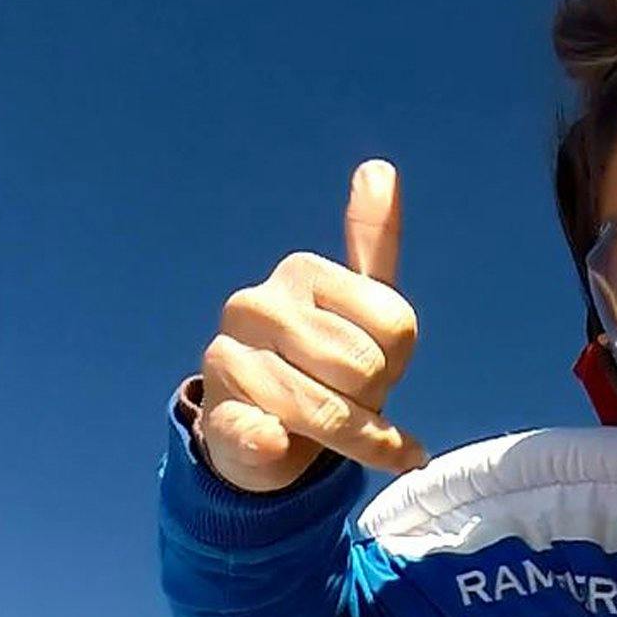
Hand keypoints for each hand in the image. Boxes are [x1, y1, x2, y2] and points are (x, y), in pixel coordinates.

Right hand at [197, 160, 425, 490]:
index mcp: (300, 270)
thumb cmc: (324, 361)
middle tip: (347, 394)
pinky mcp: (217, 419)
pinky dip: (277, 448)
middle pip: (368, 369)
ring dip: (351, 437)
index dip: (399, 359)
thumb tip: (380, 168)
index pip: (398, 326)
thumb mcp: (359, 300)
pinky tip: (280, 445)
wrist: (265, 432)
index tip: (374, 360)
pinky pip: (263, 434)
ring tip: (332, 424)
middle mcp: (255, 306)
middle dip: (373, 398)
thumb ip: (373, 238)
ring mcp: (228, 362)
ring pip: (332, 413)